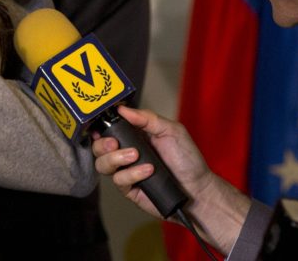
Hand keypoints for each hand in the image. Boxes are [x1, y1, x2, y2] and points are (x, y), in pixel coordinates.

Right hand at [92, 106, 249, 252]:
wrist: (198, 189)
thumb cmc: (187, 160)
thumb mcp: (171, 130)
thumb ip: (147, 118)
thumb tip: (123, 109)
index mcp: (134, 136)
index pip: (109, 129)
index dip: (100, 127)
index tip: (101, 125)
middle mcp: (126, 153)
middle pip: (99, 148)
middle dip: (102, 144)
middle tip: (114, 143)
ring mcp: (126, 171)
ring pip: (103, 164)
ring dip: (115, 158)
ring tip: (135, 156)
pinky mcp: (129, 188)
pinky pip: (119, 180)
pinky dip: (132, 174)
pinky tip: (147, 171)